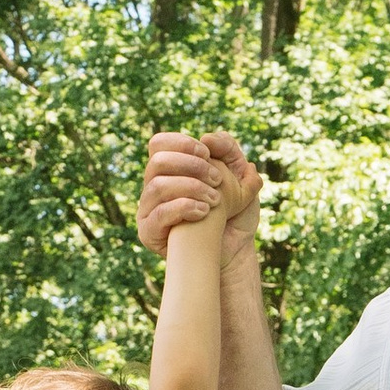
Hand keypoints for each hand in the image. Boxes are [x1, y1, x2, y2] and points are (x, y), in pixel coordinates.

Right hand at [138, 131, 261, 259]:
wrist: (235, 251)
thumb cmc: (234, 214)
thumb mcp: (240, 177)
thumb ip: (229, 152)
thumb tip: (208, 138)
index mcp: (170, 171)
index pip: (159, 144)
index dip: (180, 142)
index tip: (207, 153)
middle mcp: (155, 188)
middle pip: (157, 162)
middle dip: (190, 165)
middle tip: (217, 179)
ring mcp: (149, 210)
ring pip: (157, 186)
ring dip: (190, 188)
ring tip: (215, 200)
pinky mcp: (149, 232)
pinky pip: (157, 214)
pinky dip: (183, 208)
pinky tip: (204, 212)